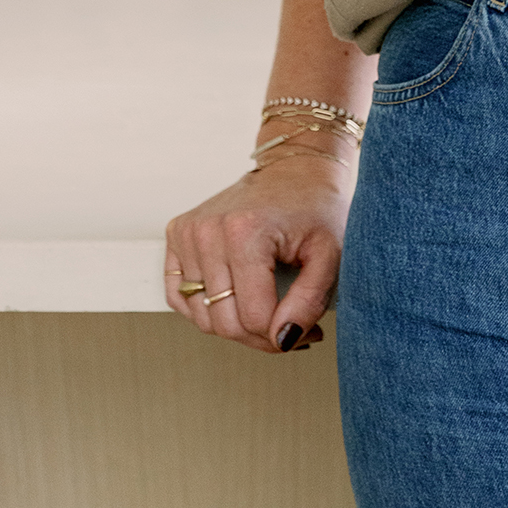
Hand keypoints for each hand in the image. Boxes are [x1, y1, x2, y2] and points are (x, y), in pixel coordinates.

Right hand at [164, 147, 352, 355]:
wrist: (296, 167)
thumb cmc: (316, 207)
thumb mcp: (330, 253)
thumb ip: (310, 301)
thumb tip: (283, 340)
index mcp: (245, 231)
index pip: (254, 318)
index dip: (283, 335)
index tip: (308, 331)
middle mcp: (208, 230)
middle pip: (224, 322)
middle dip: (261, 337)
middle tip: (290, 327)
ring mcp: (187, 231)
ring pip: (201, 316)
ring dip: (235, 326)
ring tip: (268, 312)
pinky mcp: (177, 233)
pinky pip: (179, 296)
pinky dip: (205, 309)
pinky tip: (235, 300)